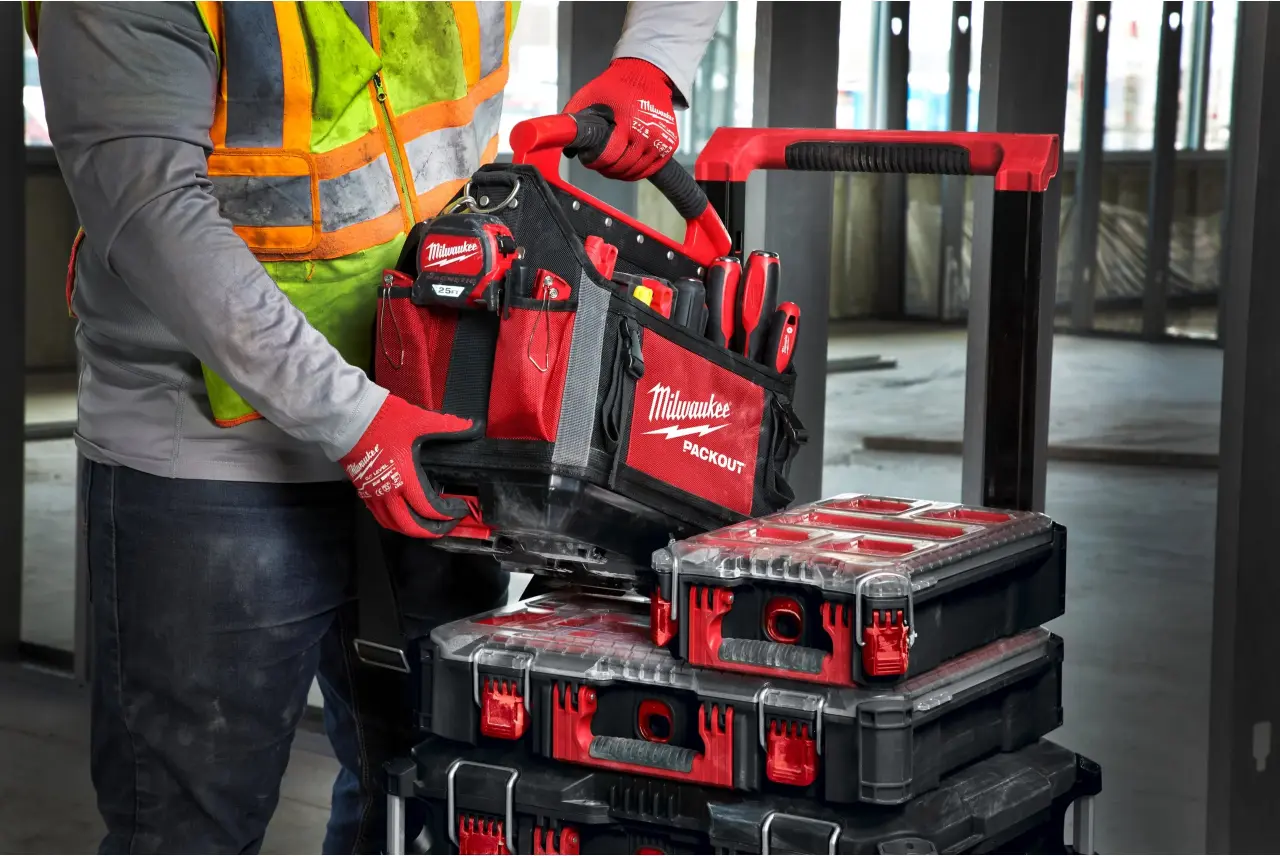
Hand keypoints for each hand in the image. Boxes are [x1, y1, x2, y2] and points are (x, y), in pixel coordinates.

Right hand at [341, 394, 474, 537]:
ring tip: (425, 526)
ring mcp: (373, 493)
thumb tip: (471, 427)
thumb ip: (448, 427)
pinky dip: (392, 521)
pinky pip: (378, 515)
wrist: (349, 419)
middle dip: (430, 531)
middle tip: (445, 527)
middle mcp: (389, 492)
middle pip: (410, 526)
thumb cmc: (383, 421)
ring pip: (392, 524)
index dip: (447, 515)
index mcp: (405, 478)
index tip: (458, 512)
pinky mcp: (362, 490)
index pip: (428, 509)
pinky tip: (399, 515)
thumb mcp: (420, 421)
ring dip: (410, 530)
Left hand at [563, 58, 678, 180]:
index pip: (608, 157)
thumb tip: (566, 146)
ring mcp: (661, 140)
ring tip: (612, 162)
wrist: (646, 74)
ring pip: (636, 172)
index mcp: (626, 122)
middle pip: (622, 168)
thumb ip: (574, 121)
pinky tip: (627, 164)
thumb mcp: (588, 97)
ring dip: (621, 171)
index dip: (595, 161)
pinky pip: (651, 169)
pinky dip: (638, 170)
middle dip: (606, 167)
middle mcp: (647, 134)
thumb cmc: (615, 86)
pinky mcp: (670, 145)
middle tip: (599, 160)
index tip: (589, 157)